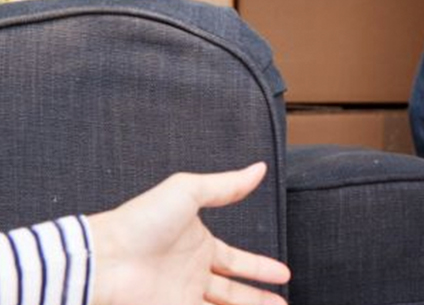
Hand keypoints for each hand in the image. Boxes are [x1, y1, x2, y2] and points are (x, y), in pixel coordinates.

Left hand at [87, 162, 291, 304]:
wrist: (104, 256)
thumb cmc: (140, 220)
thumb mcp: (188, 191)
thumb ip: (226, 186)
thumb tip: (259, 169)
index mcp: (199, 246)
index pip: (237, 261)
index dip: (260, 268)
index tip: (283, 274)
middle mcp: (192, 274)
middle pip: (233, 291)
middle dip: (259, 298)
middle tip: (283, 303)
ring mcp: (181, 295)